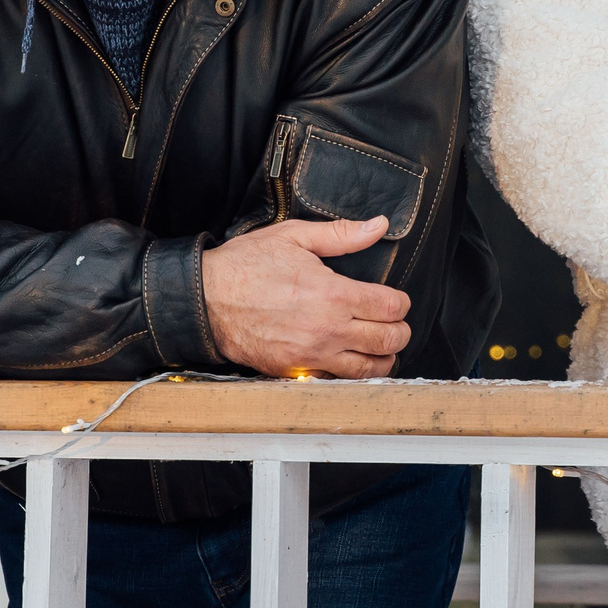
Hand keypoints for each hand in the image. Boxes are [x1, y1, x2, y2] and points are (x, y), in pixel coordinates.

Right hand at [202, 216, 410, 378]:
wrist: (206, 301)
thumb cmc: (246, 266)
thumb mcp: (293, 236)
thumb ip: (341, 234)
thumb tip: (378, 225)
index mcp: (332, 294)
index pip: (390, 307)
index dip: (401, 303)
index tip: (397, 300)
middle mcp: (328, 329)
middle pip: (388, 341)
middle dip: (400, 332)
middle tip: (396, 324)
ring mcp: (312, 356)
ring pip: (369, 369)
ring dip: (383, 359)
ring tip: (382, 348)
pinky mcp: (296, 372)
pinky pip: (337, 381)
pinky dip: (351, 374)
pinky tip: (351, 361)